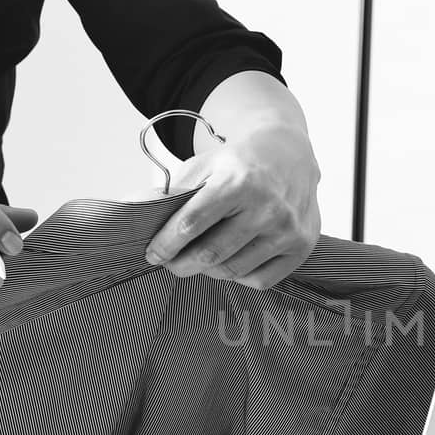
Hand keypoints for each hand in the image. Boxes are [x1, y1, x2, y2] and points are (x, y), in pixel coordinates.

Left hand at [145, 123, 319, 289]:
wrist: (289, 153)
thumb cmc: (240, 163)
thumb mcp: (203, 167)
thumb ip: (170, 192)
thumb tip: (132, 208)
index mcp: (238, 182)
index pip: (191, 225)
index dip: (166, 245)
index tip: (153, 254)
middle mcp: (267, 207)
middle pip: (211, 255)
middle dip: (181, 264)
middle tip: (171, 262)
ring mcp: (288, 230)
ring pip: (233, 271)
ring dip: (209, 270)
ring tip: (202, 258)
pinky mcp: (302, 246)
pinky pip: (260, 280)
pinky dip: (239, 277)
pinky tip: (233, 260)